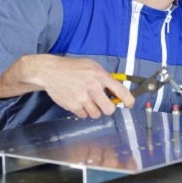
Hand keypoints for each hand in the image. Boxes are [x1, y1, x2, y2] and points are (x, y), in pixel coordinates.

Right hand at [19, 55, 134, 118]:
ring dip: (95, 109)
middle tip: (105, 103)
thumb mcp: (93, 66)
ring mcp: (82, 98)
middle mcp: (92, 87)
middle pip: (109, 109)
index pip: (121, 91)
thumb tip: (118, 89)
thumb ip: (107, 77)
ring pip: (96, 114)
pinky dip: (83, 111)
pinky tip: (79, 101)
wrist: (51, 71)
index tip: (130, 104)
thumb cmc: (74, 68)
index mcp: (100, 76)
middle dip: (109, 108)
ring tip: (89, 100)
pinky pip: (84, 115)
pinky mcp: (72, 105)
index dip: (129, 100)